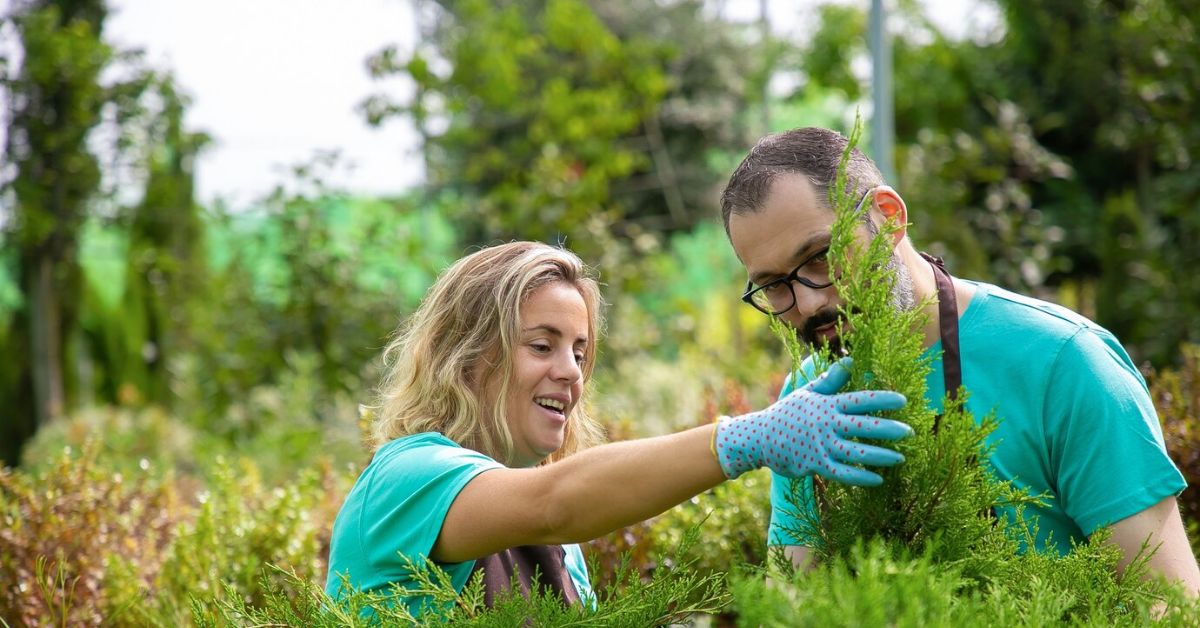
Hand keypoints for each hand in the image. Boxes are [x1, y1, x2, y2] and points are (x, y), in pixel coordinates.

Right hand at [713, 358, 910, 485]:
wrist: (760, 437)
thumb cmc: (788, 413)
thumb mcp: (808, 392)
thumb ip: (831, 379)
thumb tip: (851, 360)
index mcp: (827, 404)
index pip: (860, 400)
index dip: (882, 400)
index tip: (903, 401)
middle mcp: (826, 424)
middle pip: (863, 427)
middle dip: (889, 429)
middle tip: (910, 432)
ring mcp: (821, 446)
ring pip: (857, 452)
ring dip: (881, 456)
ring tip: (900, 458)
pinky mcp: (816, 465)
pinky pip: (843, 473)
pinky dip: (861, 477)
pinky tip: (878, 480)